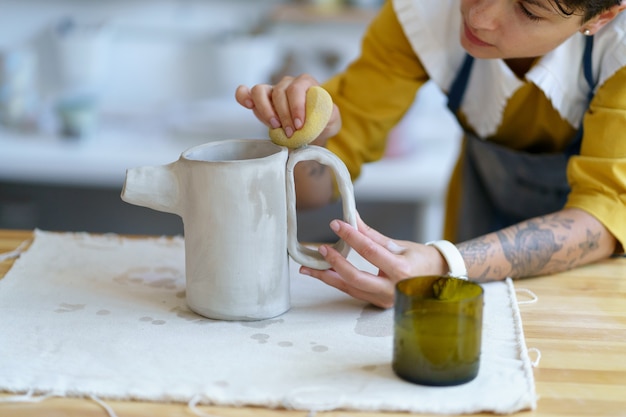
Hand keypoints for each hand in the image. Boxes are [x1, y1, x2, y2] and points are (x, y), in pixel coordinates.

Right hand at [235, 74, 340, 145]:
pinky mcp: (259, 101)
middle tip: (291, 133)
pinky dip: (243, 97)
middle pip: (279, 92)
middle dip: (284, 115)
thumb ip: (330, 115)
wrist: (310, 133)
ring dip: (266, 111)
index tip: (299, 125)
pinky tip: (248, 105)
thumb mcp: (332, 121)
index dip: (296, 107)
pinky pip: (246, 92)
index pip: (297, 88)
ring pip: (260, 91)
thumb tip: (319, 114)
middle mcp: (287, 83)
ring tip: (275, 126)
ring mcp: (272, 91)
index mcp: (306, 83)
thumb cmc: (321, 124)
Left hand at [300, 215, 447, 308]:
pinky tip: (324, 274)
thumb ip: (371, 234)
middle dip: (334, 263)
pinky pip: (355, 293)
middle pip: (355, 277)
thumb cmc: (421, 259)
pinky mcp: (380, 304)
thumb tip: (352, 217)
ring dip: (327, 277)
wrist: (439, 279)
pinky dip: (338, 283)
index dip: (351, 236)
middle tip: (319, 249)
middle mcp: (393, 288)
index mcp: (401, 270)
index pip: (369, 251)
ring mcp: (385, 300)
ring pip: (351, 288)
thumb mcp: (398, 244)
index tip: (336, 224)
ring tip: (308, 268)